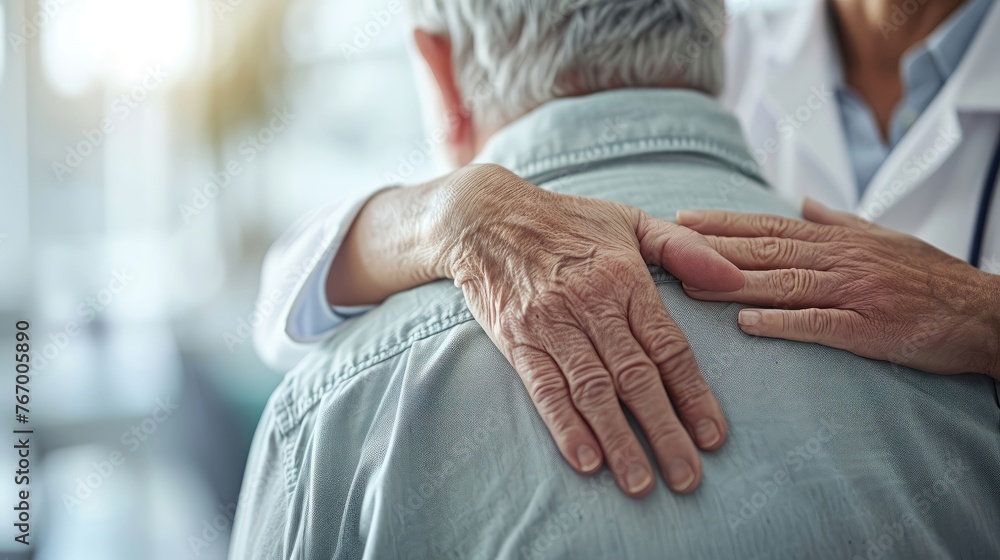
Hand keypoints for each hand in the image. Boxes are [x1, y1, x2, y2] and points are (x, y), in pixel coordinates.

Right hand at [430, 164, 744, 496]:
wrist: (485, 218)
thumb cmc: (567, 222)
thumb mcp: (630, 222)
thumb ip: (684, 249)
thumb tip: (734, 279)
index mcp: (625, 279)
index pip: (668, 346)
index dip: (692, 393)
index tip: (713, 436)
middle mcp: (590, 305)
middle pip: (635, 377)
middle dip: (664, 431)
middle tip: (687, 477)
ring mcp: (551, 325)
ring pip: (592, 390)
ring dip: (619, 440)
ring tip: (641, 482)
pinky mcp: (516, 340)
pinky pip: (544, 388)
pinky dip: (564, 425)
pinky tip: (586, 460)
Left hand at [676, 198, 999, 378]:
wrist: (981, 312)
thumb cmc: (928, 276)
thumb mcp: (883, 237)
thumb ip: (839, 220)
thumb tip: (803, 202)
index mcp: (838, 240)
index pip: (770, 227)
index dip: (724, 223)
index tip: (683, 219)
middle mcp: (839, 260)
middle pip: (766, 250)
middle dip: (713, 247)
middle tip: (668, 245)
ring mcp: (852, 293)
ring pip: (783, 283)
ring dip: (732, 283)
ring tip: (690, 283)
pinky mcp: (867, 328)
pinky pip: (818, 324)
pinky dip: (781, 323)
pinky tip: (747, 323)